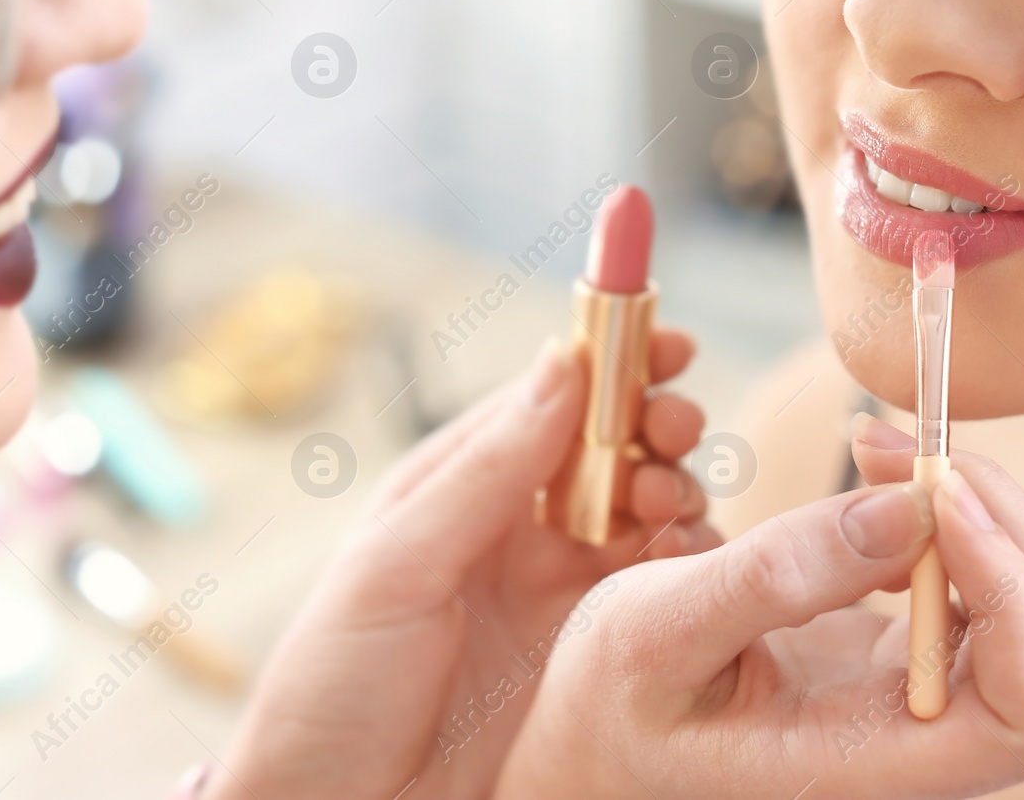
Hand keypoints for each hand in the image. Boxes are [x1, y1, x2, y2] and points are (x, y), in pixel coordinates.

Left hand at [206, 330, 717, 799]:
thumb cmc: (334, 682)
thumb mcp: (395, 563)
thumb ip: (485, 469)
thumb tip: (563, 363)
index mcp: (464, 488)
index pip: (553, 403)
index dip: (612, 364)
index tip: (666, 341)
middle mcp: (523, 531)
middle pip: (615, 451)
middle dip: (657, 424)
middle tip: (674, 425)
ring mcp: (566, 593)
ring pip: (651, 513)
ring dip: (677, 488)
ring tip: (669, 499)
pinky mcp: (600, 657)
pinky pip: (664, 590)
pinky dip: (689, 563)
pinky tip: (684, 560)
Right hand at [496, 411, 1023, 799]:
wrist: (598, 737)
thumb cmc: (612, 706)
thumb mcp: (658, 631)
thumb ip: (777, 576)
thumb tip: (914, 509)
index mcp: (877, 767)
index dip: (1019, 599)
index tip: (933, 499)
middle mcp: (927, 742)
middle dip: (1001, 521)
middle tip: (889, 447)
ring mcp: (927, 698)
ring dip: (977, 502)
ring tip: (874, 448)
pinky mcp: (910, 654)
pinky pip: (986, 575)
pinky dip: (948, 506)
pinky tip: (871, 477)